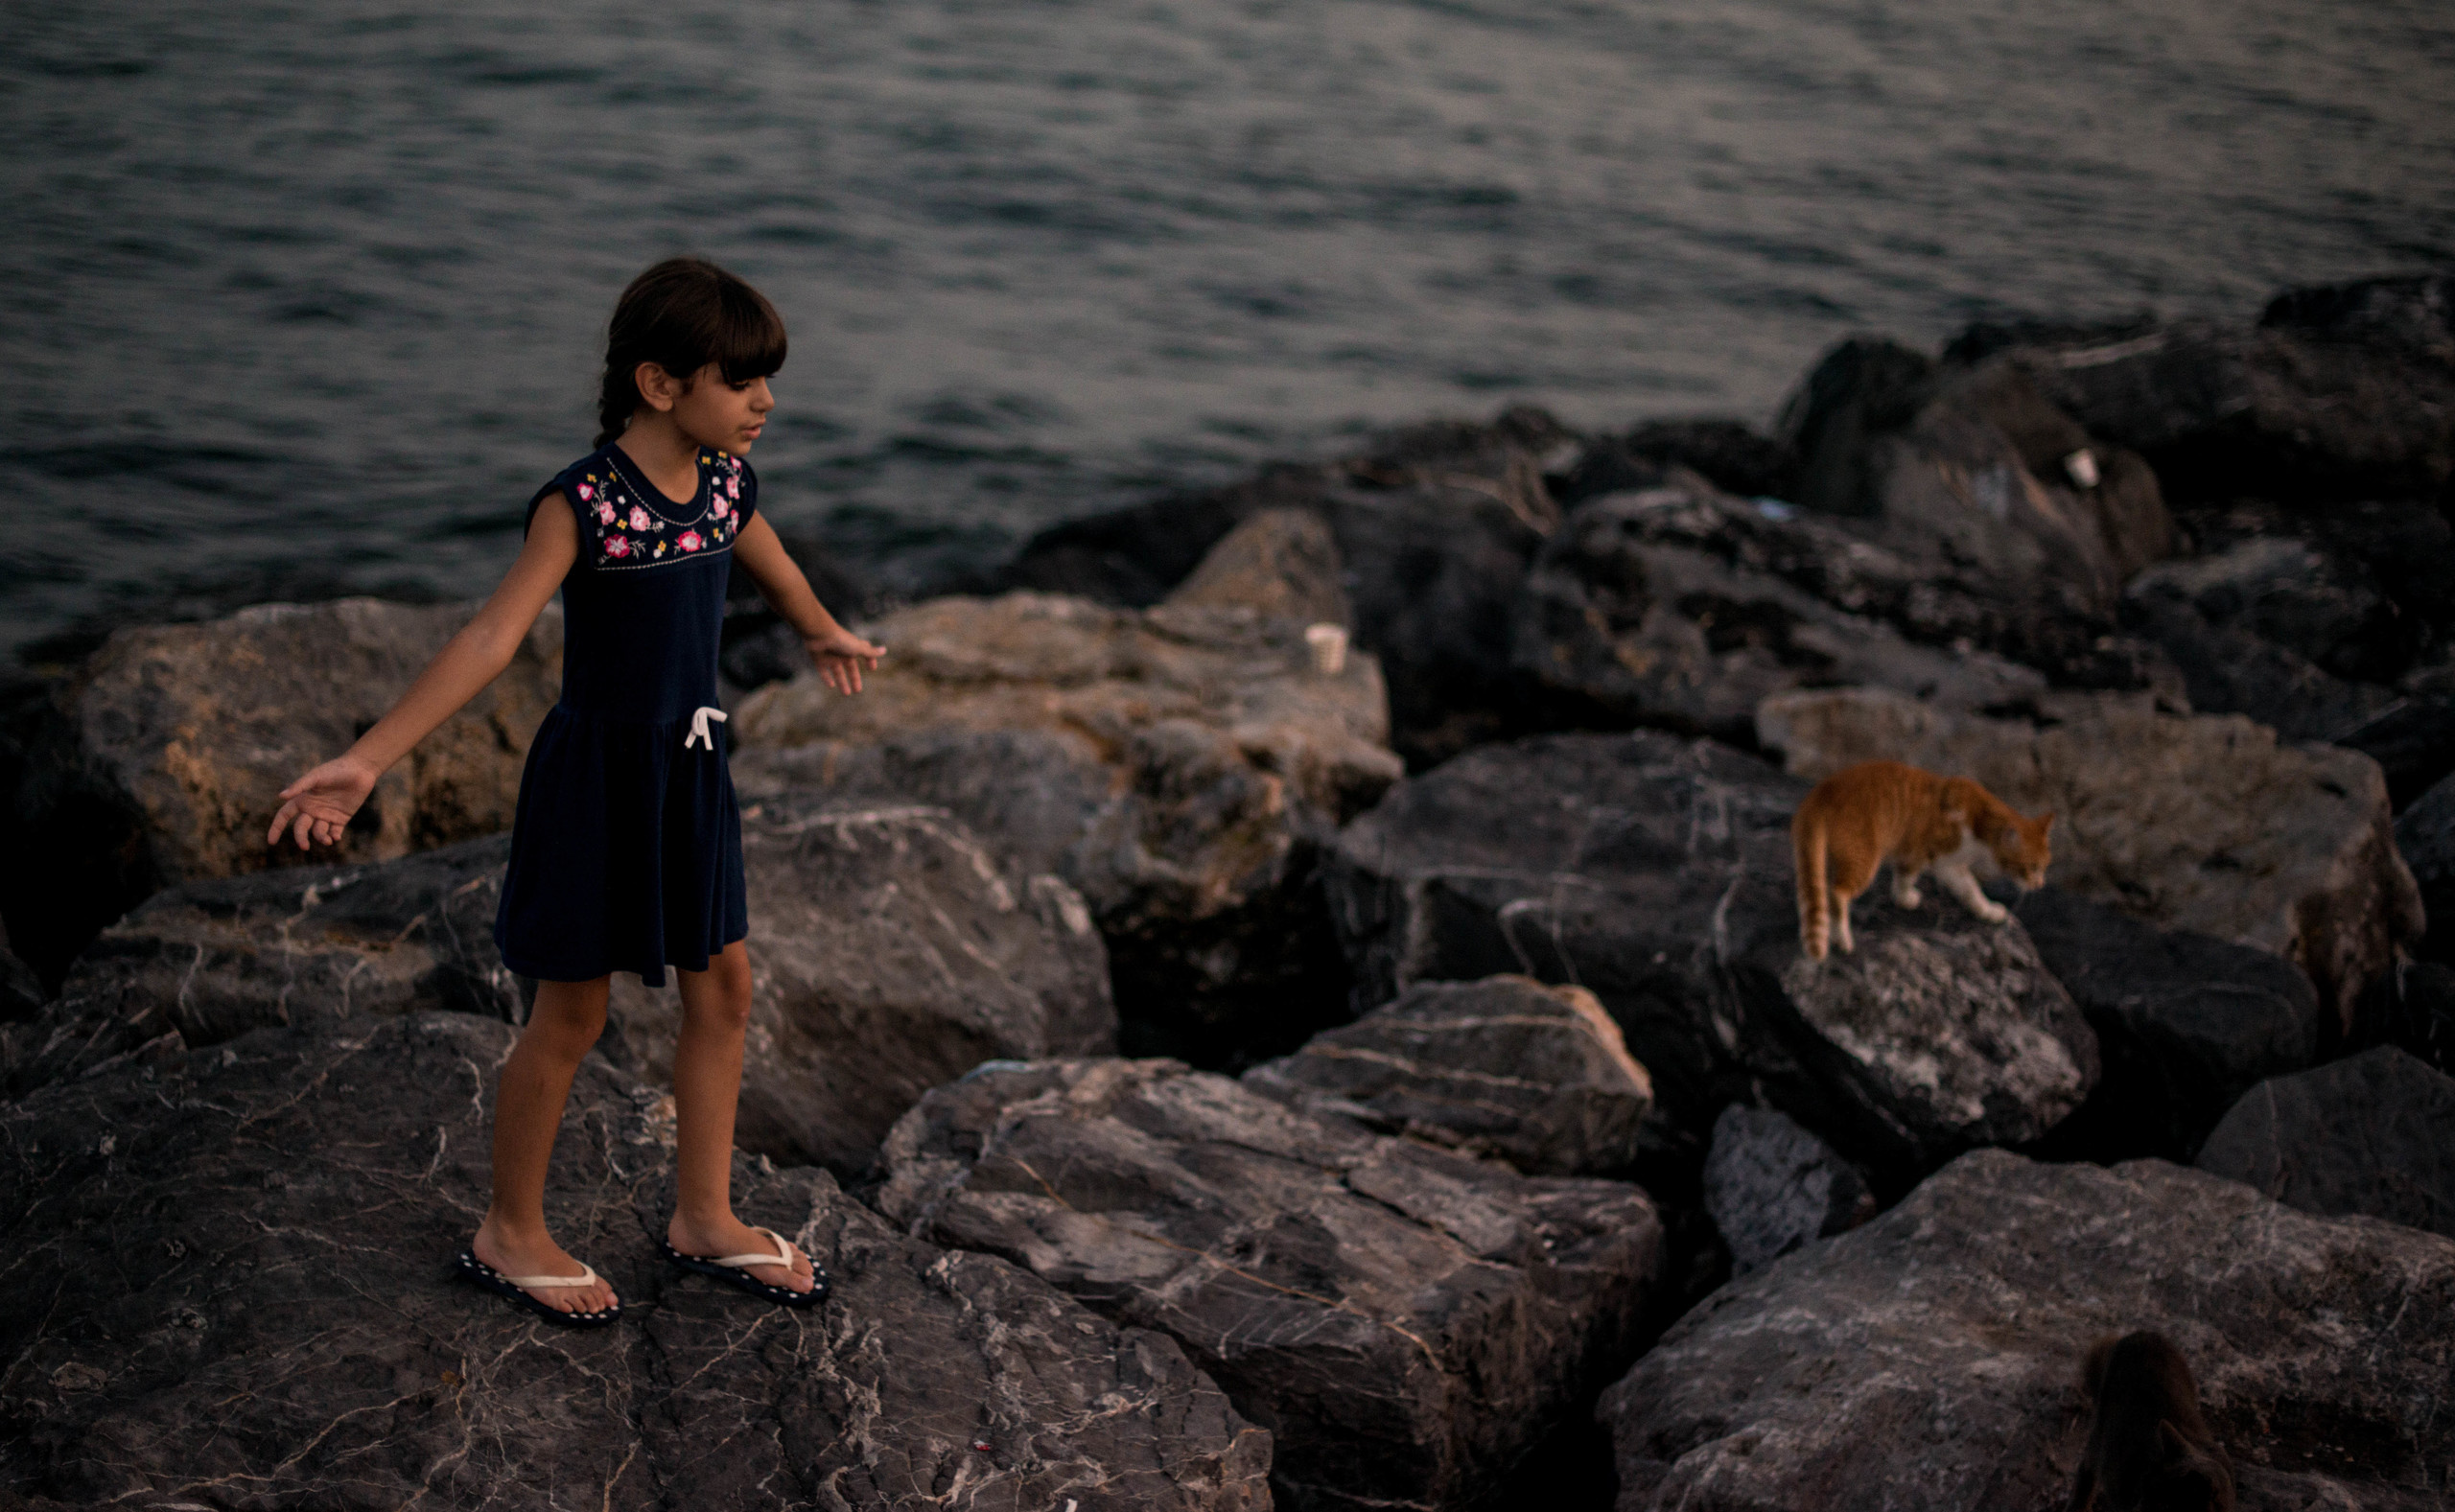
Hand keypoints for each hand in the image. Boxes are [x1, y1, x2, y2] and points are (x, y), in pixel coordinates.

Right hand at [266, 755, 380, 852]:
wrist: (360, 769)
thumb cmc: (335, 770)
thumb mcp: (316, 777)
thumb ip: (299, 786)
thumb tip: (280, 796)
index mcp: (302, 799)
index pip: (284, 816)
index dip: (276, 828)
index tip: (271, 842)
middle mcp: (312, 809)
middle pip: (301, 828)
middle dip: (301, 838)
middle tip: (305, 847)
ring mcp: (327, 814)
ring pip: (318, 832)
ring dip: (320, 838)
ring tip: (327, 840)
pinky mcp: (341, 818)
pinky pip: (335, 832)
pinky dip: (334, 837)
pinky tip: (335, 837)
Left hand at [802, 625, 884, 694]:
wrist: (819, 634)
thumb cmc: (840, 640)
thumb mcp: (858, 648)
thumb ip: (870, 652)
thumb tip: (884, 650)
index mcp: (853, 648)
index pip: (864, 654)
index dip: (869, 660)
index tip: (872, 669)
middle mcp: (842, 652)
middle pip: (850, 668)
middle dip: (855, 678)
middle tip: (858, 690)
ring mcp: (830, 656)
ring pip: (837, 672)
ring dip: (842, 682)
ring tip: (847, 694)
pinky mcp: (819, 660)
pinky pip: (823, 671)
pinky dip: (827, 678)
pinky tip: (831, 686)